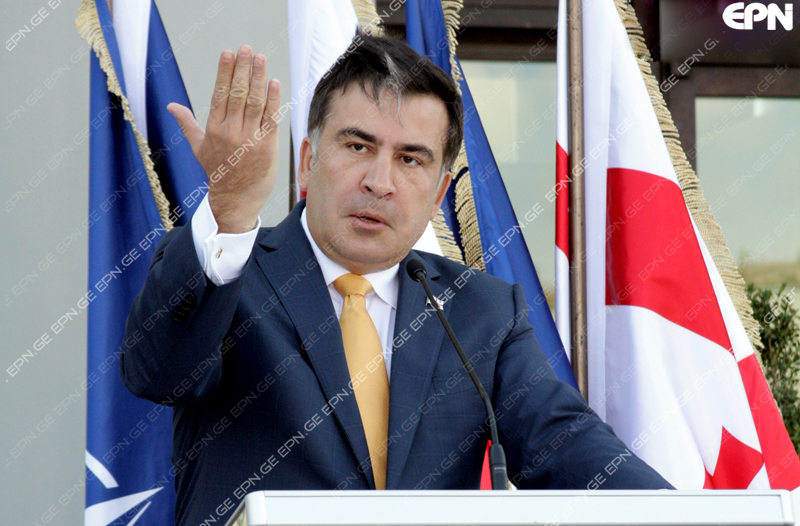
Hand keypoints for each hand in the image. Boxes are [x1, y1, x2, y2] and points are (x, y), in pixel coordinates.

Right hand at [168, 45, 281, 232]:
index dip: (224, 72)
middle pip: (237, 93)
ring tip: (261, 59)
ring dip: (258, 78)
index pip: (219, 94)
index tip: (228, 53)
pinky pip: (270, 118)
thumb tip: (171, 107)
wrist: (234, 200)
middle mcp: (230, 132)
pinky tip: (273, 83)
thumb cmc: (218, 173)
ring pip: (254, 102)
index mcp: (213, 129)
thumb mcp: (198, 148)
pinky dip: (273, 100)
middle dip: (242, 68)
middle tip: (246, 49)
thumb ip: (187, 124)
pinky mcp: (266, 146)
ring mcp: (249, 139)